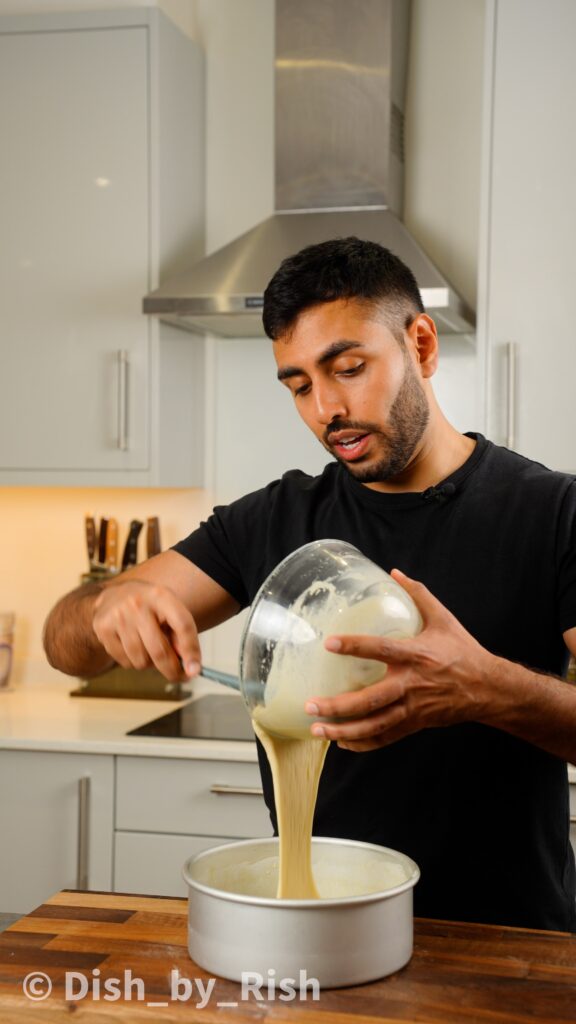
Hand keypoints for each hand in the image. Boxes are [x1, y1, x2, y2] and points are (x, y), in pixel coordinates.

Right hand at [92, 579, 201, 681]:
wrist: (114, 596)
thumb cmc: (149, 607)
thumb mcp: (169, 611)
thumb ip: (181, 635)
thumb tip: (191, 668)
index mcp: (161, 596)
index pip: (182, 625)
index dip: (191, 650)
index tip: (195, 670)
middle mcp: (138, 604)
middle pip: (159, 650)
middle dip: (172, 670)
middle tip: (179, 677)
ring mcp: (118, 616)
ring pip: (141, 661)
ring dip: (150, 664)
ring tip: (149, 650)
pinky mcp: (103, 628)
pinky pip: (125, 662)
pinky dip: (133, 662)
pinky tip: (133, 647)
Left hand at [305, 569, 495, 751]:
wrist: (488, 688)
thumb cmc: (463, 651)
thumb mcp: (443, 619)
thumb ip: (418, 595)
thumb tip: (395, 572)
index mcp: (416, 655)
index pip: (381, 649)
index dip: (355, 646)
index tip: (329, 644)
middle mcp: (411, 684)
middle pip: (370, 699)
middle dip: (338, 705)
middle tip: (311, 705)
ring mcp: (412, 707)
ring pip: (374, 724)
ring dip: (344, 729)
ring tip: (318, 729)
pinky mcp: (415, 723)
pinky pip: (385, 737)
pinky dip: (363, 742)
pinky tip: (341, 741)